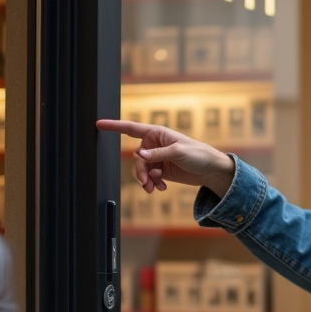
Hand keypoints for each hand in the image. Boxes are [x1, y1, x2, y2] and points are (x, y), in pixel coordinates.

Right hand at [95, 120, 235, 197]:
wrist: (212, 171)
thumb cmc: (199, 154)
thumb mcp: (179, 152)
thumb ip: (158, 154)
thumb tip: (140, 154)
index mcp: (157, 134)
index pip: (131, 128)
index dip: (114, 126)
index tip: (99, 123)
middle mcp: (154, 145)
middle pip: (136, 158)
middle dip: (140, 171)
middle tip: (147, 182)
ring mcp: (157, 158)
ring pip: (141, 170)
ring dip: (146, 180)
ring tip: (154, 188)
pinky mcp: (161, 170)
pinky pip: (149, 177)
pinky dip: (153, 183)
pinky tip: (161, 187)